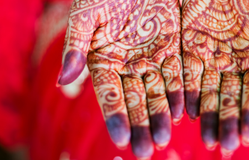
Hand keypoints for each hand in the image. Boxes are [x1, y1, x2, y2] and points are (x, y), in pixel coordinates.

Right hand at [57, 0, 182, 157]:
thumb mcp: (87, 14)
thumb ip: (76, 46)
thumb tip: (63, 81)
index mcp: (104, 61)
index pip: (109, 95)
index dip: (115, 116)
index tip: (120, 139)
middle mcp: (128, 66)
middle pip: (135, 101)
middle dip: (141, 126)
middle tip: (146, 151)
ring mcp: (152, 58)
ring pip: (158, 92)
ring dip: (162, 116)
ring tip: (165, 139)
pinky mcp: (173, 48)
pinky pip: (178, 74)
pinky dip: (182, 92)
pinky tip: (184, 111)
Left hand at [182, 0, 248, 152]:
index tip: (246, 136)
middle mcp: (234, 64)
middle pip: (230, 99)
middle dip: (227, 123)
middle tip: (223, 146)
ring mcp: (211, 57)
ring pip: (208, 93)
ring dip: (208, 117)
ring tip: (207, 139)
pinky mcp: (189, 48)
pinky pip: (188, 76)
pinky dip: (187, 95)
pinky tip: (188, 113)